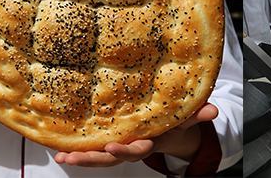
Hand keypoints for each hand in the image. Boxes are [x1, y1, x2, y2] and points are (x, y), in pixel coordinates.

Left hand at [54, 104, 218, 166]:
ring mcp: (117, 144)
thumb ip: (197, 115)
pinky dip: (75, 147)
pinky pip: (91, 146)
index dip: (124, 151)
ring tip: (61, 156)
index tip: (113, 147)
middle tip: (73, 158)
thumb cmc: (174, 121)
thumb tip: (212, 111)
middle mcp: (129, 146)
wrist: (168, 130)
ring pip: (97, 155)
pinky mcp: (107, 139)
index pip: (135, 150)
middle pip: (109, 158)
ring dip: (79, 156)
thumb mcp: (186, 118)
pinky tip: (58, 147)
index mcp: (147, 142)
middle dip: (91, 159)